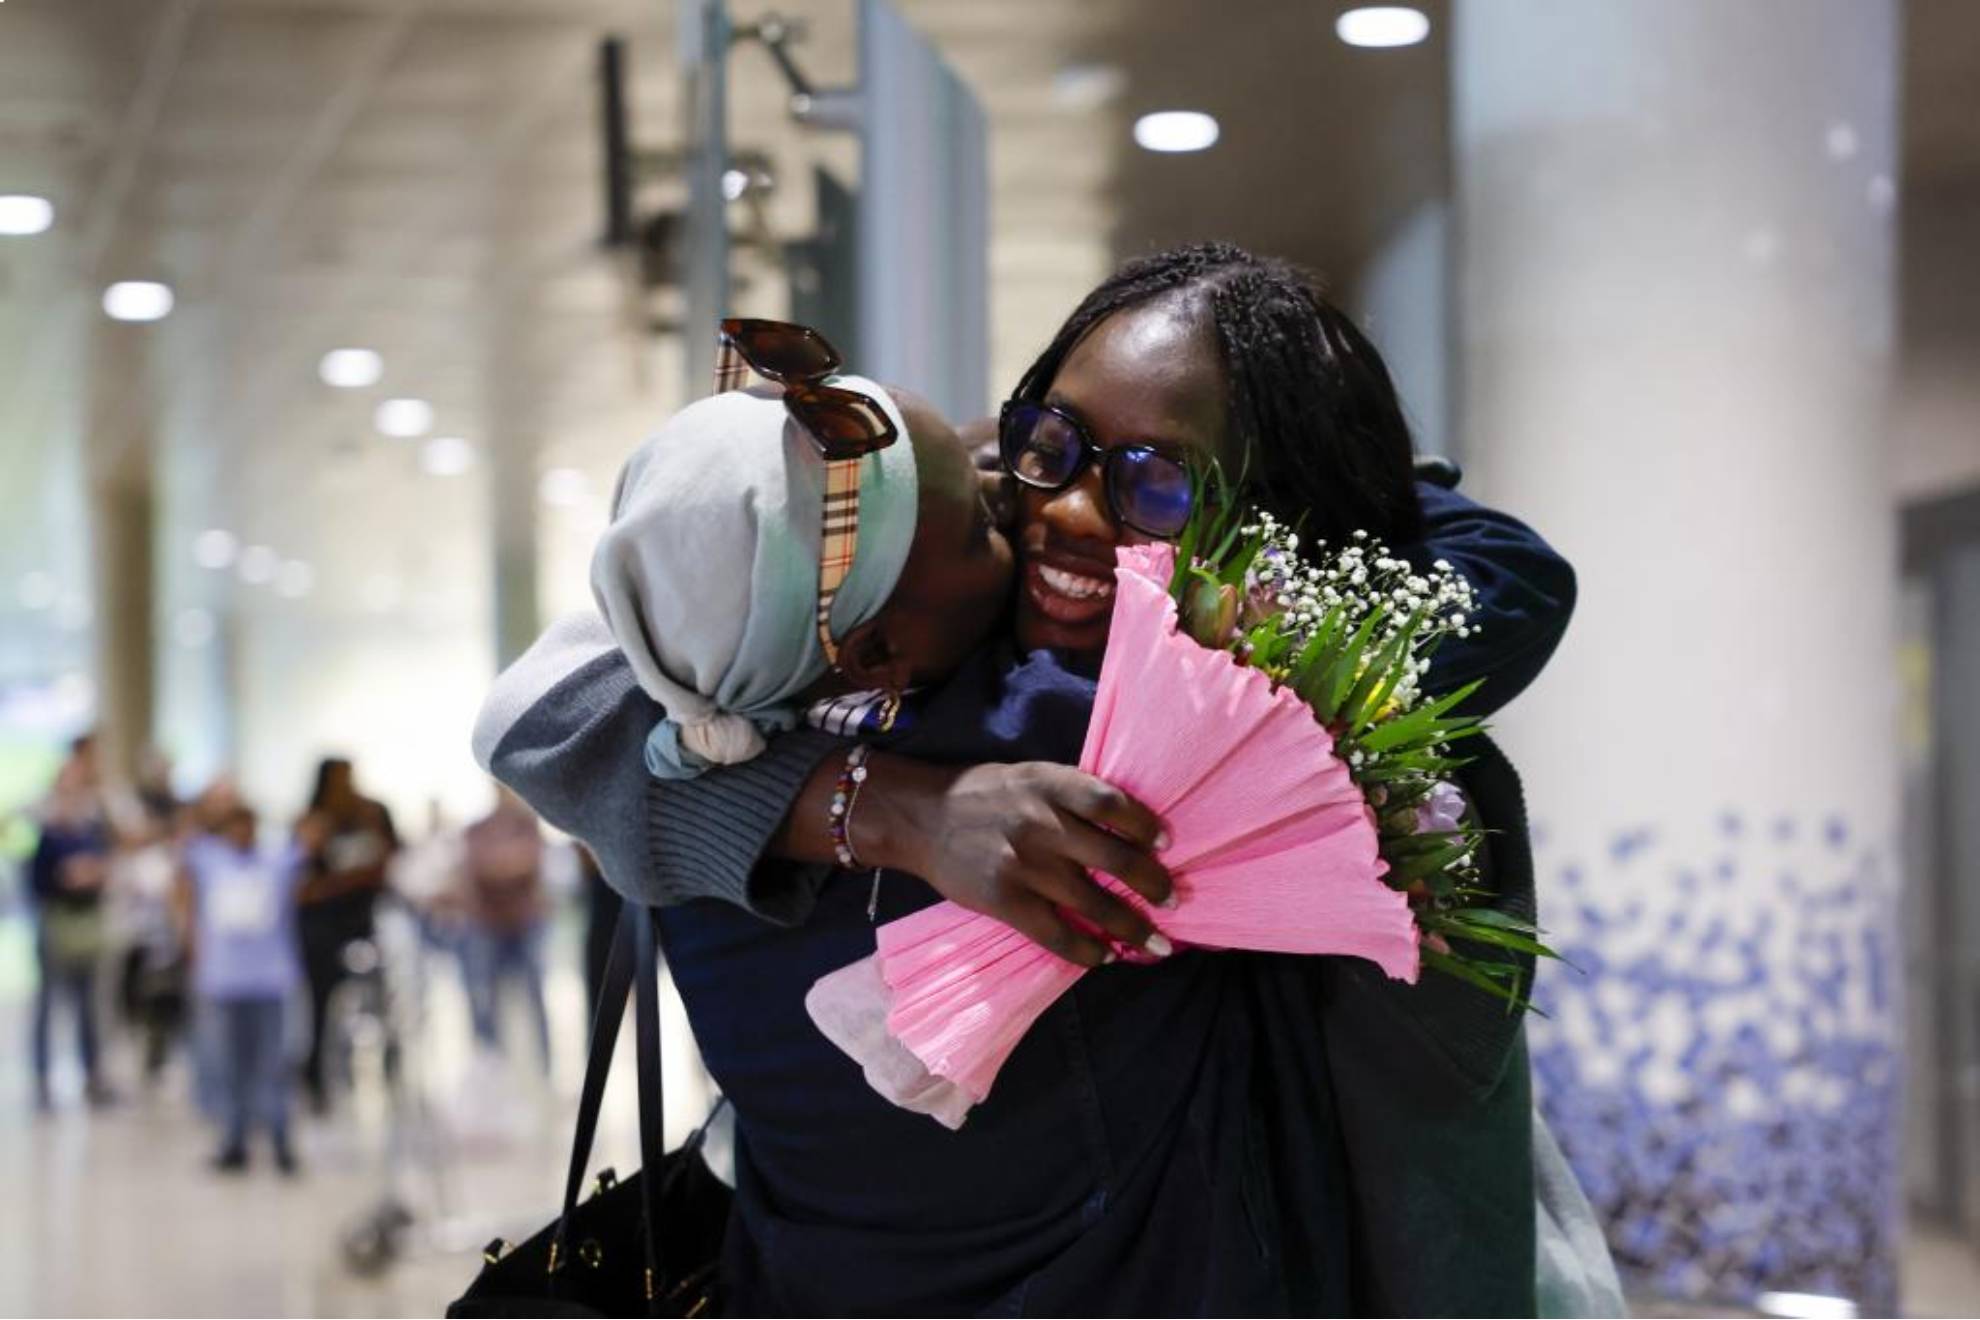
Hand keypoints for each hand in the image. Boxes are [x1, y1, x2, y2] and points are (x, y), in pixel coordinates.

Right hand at [867, 760, 1173, 967]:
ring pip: (1094, 904)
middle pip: (1116, 858)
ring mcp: (1023, 866)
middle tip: (1173, 901)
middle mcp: (1041, 823)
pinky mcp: (1005, 901)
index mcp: (1050, 784)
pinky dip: (1088, 951)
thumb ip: (1073, 796)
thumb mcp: (1031, 776)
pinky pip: (1058, 935)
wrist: (921, 818)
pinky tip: (1105, 957)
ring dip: (1133, 928)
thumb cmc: (985, 795)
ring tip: (1156, 944)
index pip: (1113, 804)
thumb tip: (1130, 828)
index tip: (1166, 844)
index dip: (1147, 826)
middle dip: (1153, 885)